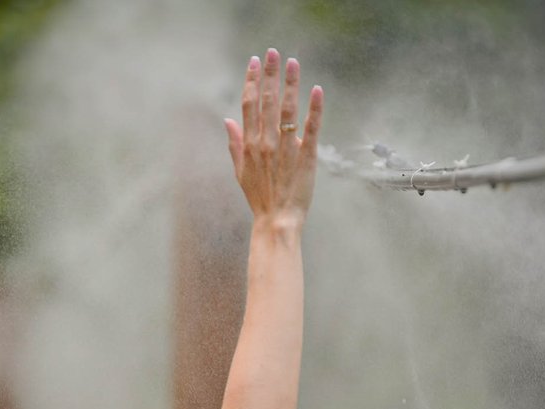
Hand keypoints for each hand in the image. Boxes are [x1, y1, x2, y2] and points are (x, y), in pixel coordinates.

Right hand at [224, 48, 323, 224]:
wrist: (276, 221)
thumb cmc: (259, 198)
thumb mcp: (240, 171)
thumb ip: (234, 144)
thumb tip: (227, 120)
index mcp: (249, 144)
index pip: (248, 105)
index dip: (251, 81)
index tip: (254, 62)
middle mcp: (265, 143)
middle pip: (266, 101)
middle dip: (269, 74)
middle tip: (273, 52)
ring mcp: (285, 149)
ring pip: (287, 110)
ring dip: (290, 84)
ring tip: (293, 63)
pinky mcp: (305, 157)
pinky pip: (310, 129)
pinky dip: (314, 109)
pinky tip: (317, 90)